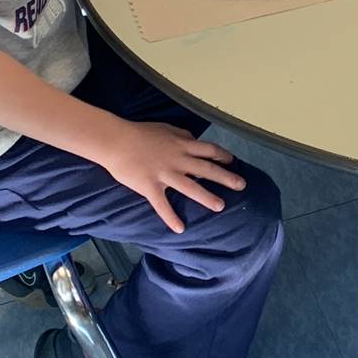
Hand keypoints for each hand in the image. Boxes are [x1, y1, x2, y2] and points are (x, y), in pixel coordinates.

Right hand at [100, 121, 245, 234]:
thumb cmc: (140, 132)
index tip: (232, 162)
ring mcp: (165, 174)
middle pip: (207, 169)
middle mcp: (178, 159)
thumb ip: (182, 135)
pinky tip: (180, 229)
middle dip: (226, 177)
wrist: (116, 140)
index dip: (223, 156)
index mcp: (182, 145)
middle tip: (241, 186)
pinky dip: (171, 218)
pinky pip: (162, 205)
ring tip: (221, 206)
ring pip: (191, 187)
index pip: (209, 150)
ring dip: (207, 197)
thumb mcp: (166, 128)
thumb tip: (194, 139)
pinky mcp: (150, 187)